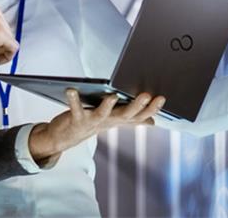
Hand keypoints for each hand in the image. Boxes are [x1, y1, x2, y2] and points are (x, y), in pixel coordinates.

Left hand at [28, 89, 165, 164]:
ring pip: (102, 114)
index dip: (151, 109)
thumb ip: (132, 119)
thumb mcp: (114, 120)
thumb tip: (153, 121)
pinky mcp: (76, 119)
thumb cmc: (92, 123)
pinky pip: (75, 108)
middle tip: (146, 95)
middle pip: (125, 115)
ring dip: (107, 106)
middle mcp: (108, 121)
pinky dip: (73, 99)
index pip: (139, 115)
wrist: (65, 137)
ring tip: (112, 96)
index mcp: (118, 119)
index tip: (162, 98)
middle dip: (136, 106)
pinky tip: (71, 89)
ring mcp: (92, 121)